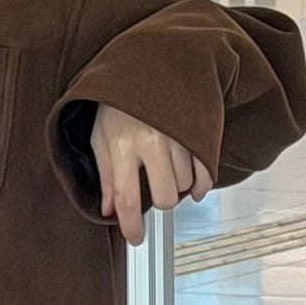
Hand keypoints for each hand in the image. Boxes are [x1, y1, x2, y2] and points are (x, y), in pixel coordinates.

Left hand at [90, 103, 211, 245]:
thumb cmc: (117, 102)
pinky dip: (201, 184)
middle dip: (159, 203)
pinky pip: (205, 172)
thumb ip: (105, 175)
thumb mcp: (100, 137)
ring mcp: (178, 137)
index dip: (131, 226)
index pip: (128, 199)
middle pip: (165, 197)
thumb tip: (109, 210)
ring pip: (185, 185)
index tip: (135, 238)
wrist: (144, 67)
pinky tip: (194, 188)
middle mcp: (151, 142)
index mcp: (122, 145)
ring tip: (166, 170)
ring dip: (176, 186)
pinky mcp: (197, 132)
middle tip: (153, 192)